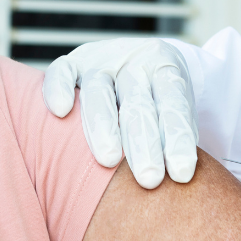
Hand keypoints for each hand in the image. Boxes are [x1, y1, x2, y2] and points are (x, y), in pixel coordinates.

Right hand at [42, 39, 197, 187]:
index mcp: (166, 69)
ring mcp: (101, 60)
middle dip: (144, 143)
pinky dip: (58, 87)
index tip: (182, 174)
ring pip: (98, 90)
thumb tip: (179, 181)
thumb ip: (174, 138)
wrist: (136, 61)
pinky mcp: (73, 61)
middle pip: (138, 103)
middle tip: (149, 178)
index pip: (174, 104)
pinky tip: (60, 110)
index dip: (178, 139)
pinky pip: (61, 70)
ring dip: (103, 126)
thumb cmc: (158, 102)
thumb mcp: (174, 112)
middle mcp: (134, 63)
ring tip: (109, 160)